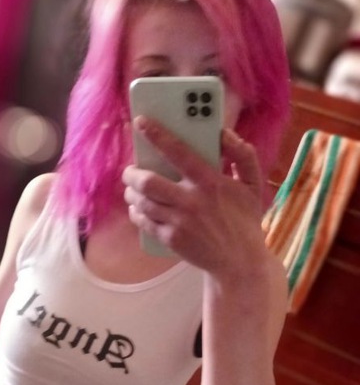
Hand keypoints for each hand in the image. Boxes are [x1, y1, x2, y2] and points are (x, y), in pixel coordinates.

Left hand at [123, 117, 268, 278]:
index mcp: (211, 181)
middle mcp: (191, 201)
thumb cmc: (245, 219)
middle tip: (130, 169)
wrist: (239, 262)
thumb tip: (224, 133)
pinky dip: (136, 212)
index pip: (177, 152)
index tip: (140, 122)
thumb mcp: (253, 184)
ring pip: (141, 202)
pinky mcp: (170, 239)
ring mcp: (179, 222)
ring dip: (131, 193)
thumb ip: (242, 155)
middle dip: (132, 173)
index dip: (156, 134)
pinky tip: (137, 207)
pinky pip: (143, 222)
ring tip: (131, 188)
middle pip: (147, 181)